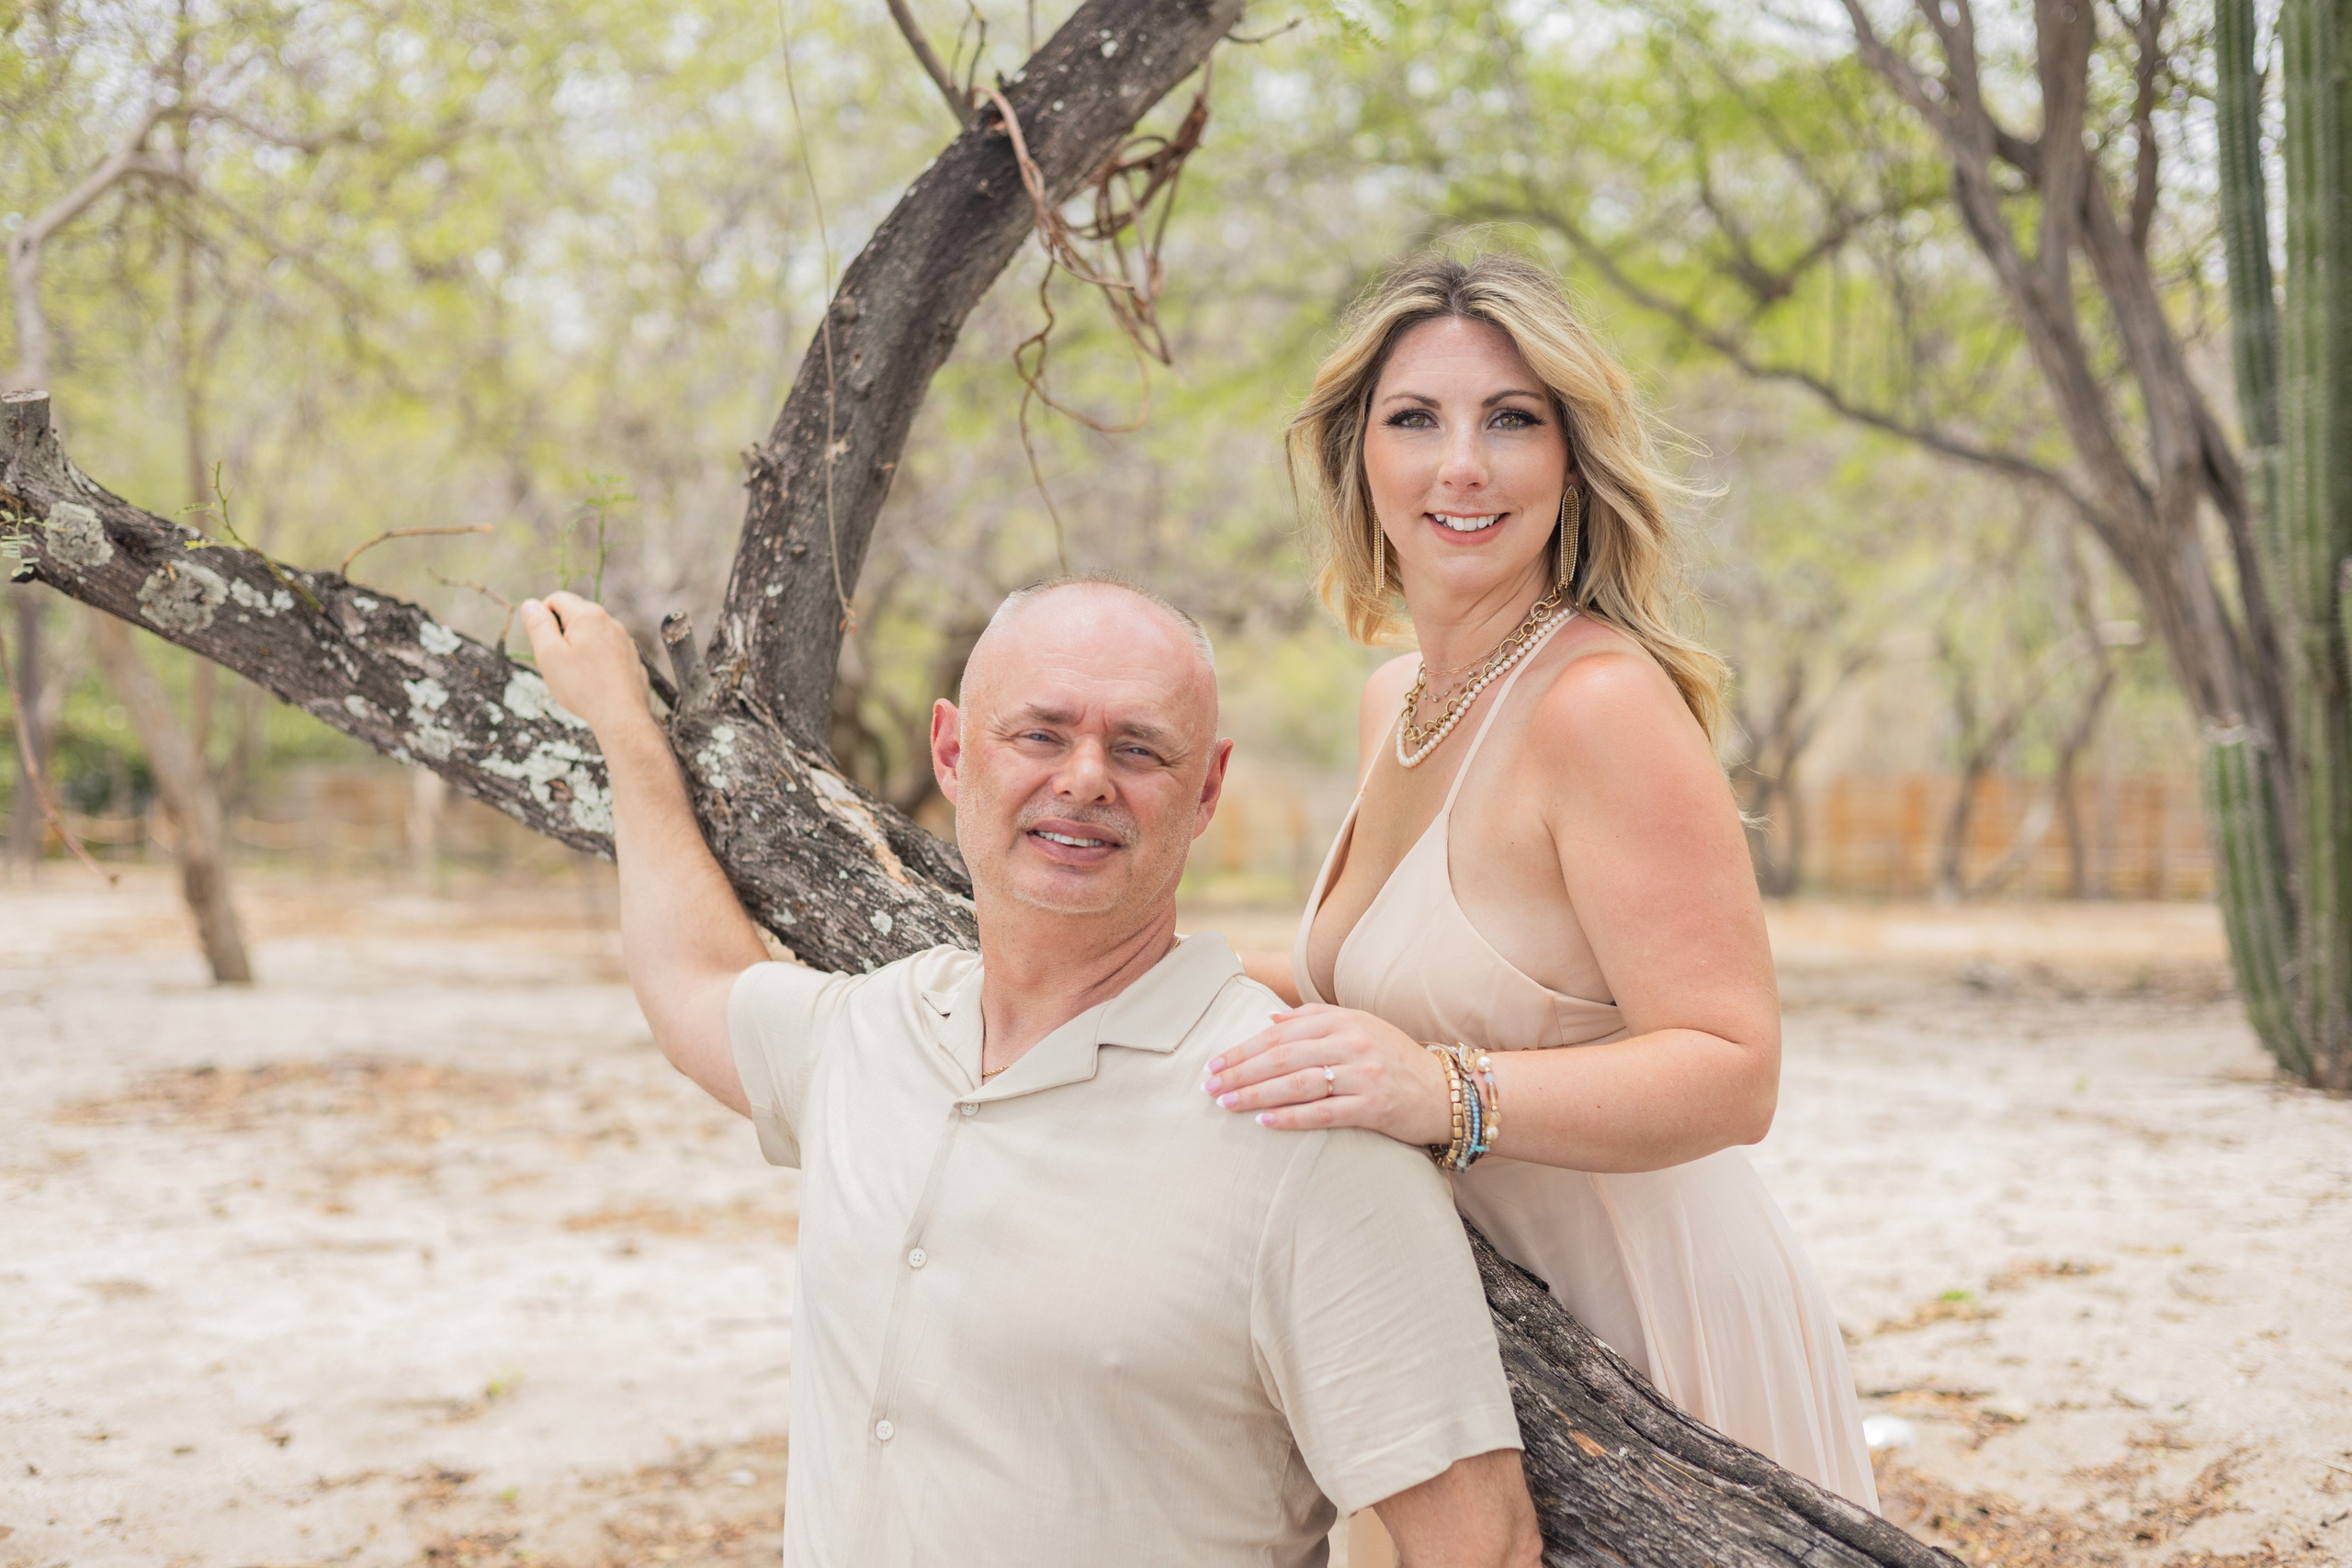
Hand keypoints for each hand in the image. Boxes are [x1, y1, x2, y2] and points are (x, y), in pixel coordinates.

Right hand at [519, 592, 652, 738]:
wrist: (621, 716)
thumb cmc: (582, 686)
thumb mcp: (549, 654)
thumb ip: (538, 625)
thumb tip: (531, 604)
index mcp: (588, 615)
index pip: (557, 599)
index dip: (543, 618)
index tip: (544, 644)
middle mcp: (611, 622)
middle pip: (576, 616)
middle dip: (561, 633)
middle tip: (558, 663)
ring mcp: (624, 640)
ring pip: (592, 635)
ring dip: (580, 648)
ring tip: (578, 676)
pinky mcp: (632, 658)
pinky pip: (607, 651)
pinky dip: (597, 661)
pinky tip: (595, 682)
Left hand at [1203, 1003, 1453, 1145]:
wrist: (1445, 1091)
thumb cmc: (1394, 1059)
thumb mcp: (1359, 1027)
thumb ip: (1314, 1020)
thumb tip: (1269, 1019)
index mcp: (1342, 1020)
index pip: (1279, 1033)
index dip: (1242, 1048)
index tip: (1214, 1063)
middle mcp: (1351, 1043)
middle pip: (1282, 1057)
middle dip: (1240, 1071)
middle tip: (1208, 1086)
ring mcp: (1363, 1074)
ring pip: (1297, 1083)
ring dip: (1256, 1093)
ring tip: (1226, 1103)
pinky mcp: (1373, 1107)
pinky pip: (1323, 1112)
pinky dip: (1290, 1117)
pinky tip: (1264, 1122)